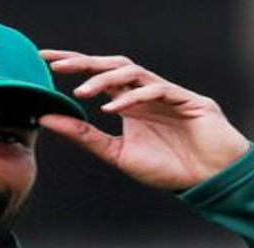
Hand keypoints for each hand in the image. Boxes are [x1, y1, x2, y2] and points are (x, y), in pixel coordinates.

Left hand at [39, 49, 251, 190]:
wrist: (209, 181)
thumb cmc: (169, 168)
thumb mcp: (117, 154)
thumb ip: (84, 136)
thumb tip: (46, 120)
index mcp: (130, 103)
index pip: (98, 76)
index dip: (74, 65)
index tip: (44, 61)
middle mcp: (146, 93)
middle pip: (113, 65)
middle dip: (84, 62)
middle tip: (55, 64)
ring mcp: (167, 94)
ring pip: (133, 72)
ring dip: (105, 79)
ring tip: (82, 92)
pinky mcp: (188, 100)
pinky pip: (156, 89)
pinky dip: (133, 97)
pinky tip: (112, 108)